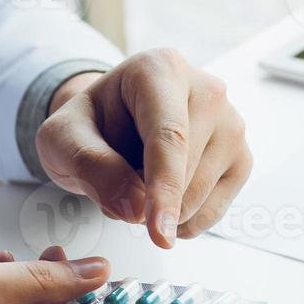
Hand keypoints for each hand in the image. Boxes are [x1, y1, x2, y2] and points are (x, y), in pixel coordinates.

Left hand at [35, 49, 252, 248]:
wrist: (114, 122)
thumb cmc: (91, 124)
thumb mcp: (61, 138)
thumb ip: (90, 165)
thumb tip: (135, 208)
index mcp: (161, 70)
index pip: (169, 137)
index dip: (163, 189)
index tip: (158, 233)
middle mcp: (208, 91)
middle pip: (185, 172)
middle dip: (144, 201)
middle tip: (112, 183)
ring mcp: (232, 126)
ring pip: (200, 196)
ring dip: (159, 210)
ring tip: (137, 181)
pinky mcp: (242, 159)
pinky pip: (213, 212)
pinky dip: (181, 221)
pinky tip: (162, 201)